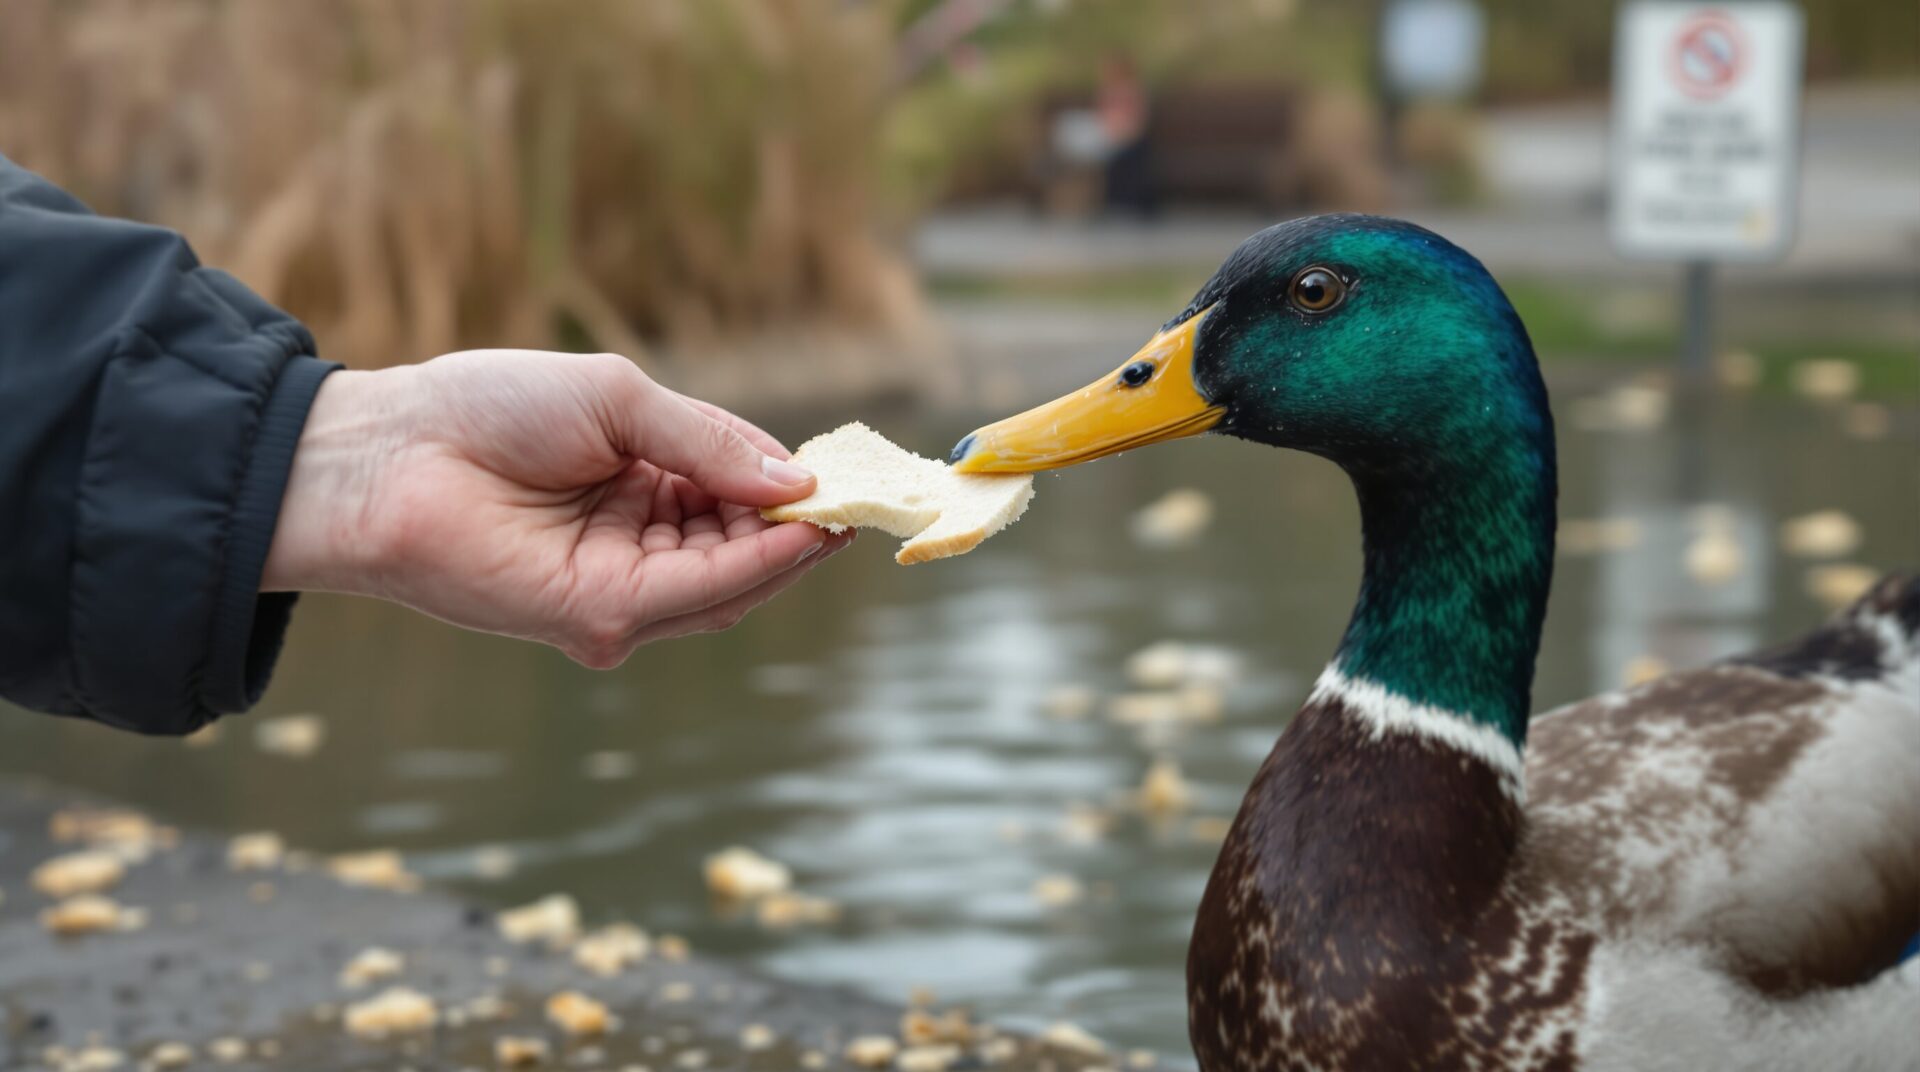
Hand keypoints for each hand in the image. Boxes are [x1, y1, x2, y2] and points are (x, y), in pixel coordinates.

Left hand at [262, 349, 848, 666]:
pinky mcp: (596, 616)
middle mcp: (638, 549)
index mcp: (643, 492)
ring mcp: (619, 589)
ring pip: (733, 583)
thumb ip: (708, 443)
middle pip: (748, 553)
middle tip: (868, 499)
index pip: (741, 503)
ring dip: (791, 550)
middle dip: (808, 528)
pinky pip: (694, 596)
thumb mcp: (619, 401)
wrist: (390, 448)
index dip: (797, 492)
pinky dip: (750, 568)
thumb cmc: (488, 408)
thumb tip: (800, 485)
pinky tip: (793, 532)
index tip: (854, 476)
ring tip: (844, 511)